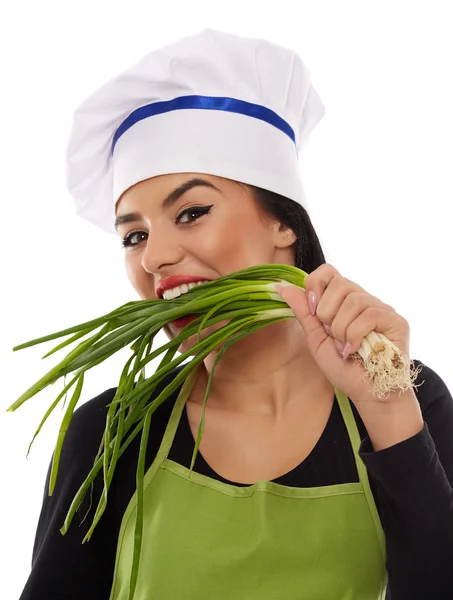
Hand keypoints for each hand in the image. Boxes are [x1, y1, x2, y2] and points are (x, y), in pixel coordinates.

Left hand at [276, 263, 411, 403]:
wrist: (366, 393)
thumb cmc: (343, 368)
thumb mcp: (316, 339)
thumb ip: (303, 312)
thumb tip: (282, 286)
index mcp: (342, 300)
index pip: (328, 271)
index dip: (316, 285)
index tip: (312, 310)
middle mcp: (363, 299)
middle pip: (340, 283)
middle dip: (327, 313)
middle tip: (332, 335)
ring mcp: (381, 307)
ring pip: (354, 299)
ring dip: (341, 328)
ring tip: (344, 347)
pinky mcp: (395, 320)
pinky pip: (370, 314)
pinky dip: (355, 335)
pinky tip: (355, 350)